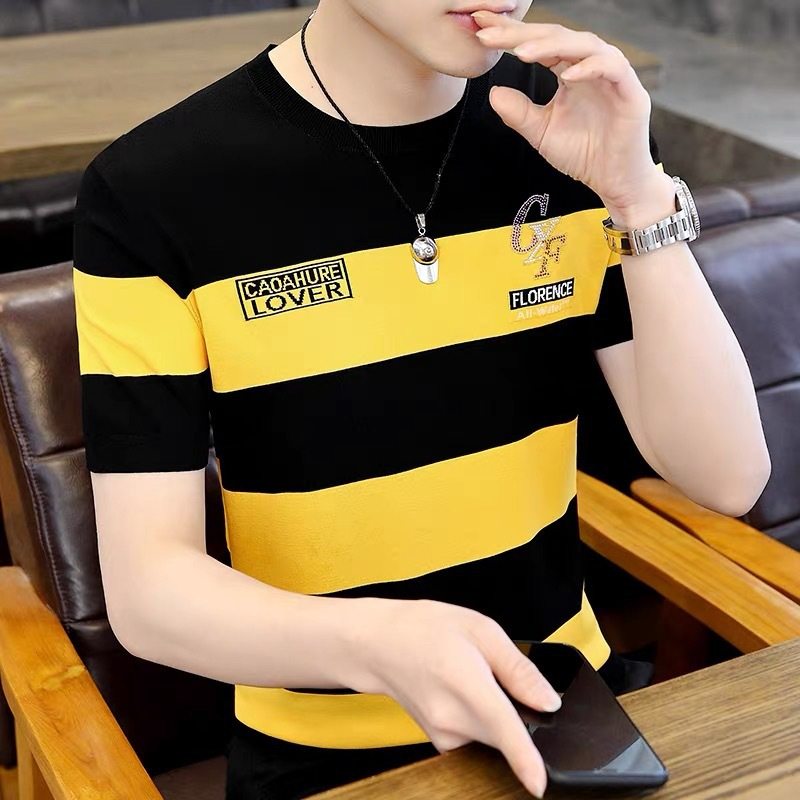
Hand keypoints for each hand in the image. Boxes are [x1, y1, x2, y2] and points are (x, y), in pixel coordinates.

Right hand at [348, 597, 561, 797]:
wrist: (378, 644)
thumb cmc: (423, 629)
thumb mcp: (480, 629)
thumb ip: (519, 668)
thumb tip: (548, 700)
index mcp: (467, 685)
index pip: (503, 731)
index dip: (525, 760)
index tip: (539, 783)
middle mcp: (452, 719)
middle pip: (506, 731)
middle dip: (513, 708)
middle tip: (490, 670)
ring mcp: (443, 735)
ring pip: (492, 734)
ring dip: (494, 712)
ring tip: (468, 676)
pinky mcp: (440, 742)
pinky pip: (475, 735)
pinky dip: (477, 717)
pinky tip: (458, 689)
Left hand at [472, 10, 665, 218]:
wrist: (613, 180)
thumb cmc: (583, 154)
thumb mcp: (541, 133)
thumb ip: (518, 113)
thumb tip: (493, 93)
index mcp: (570, 71)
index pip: (539, 45)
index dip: (511, 36)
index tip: (480, 32)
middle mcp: (590, 66)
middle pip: (556, 37)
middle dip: (523, 33)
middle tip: (490, 33)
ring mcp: (612, 75)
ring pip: (583, 45)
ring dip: (551, 46)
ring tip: (521, 52)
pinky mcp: (631, 91)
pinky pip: (611, 68)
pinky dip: (589, 68)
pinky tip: (567, 74)